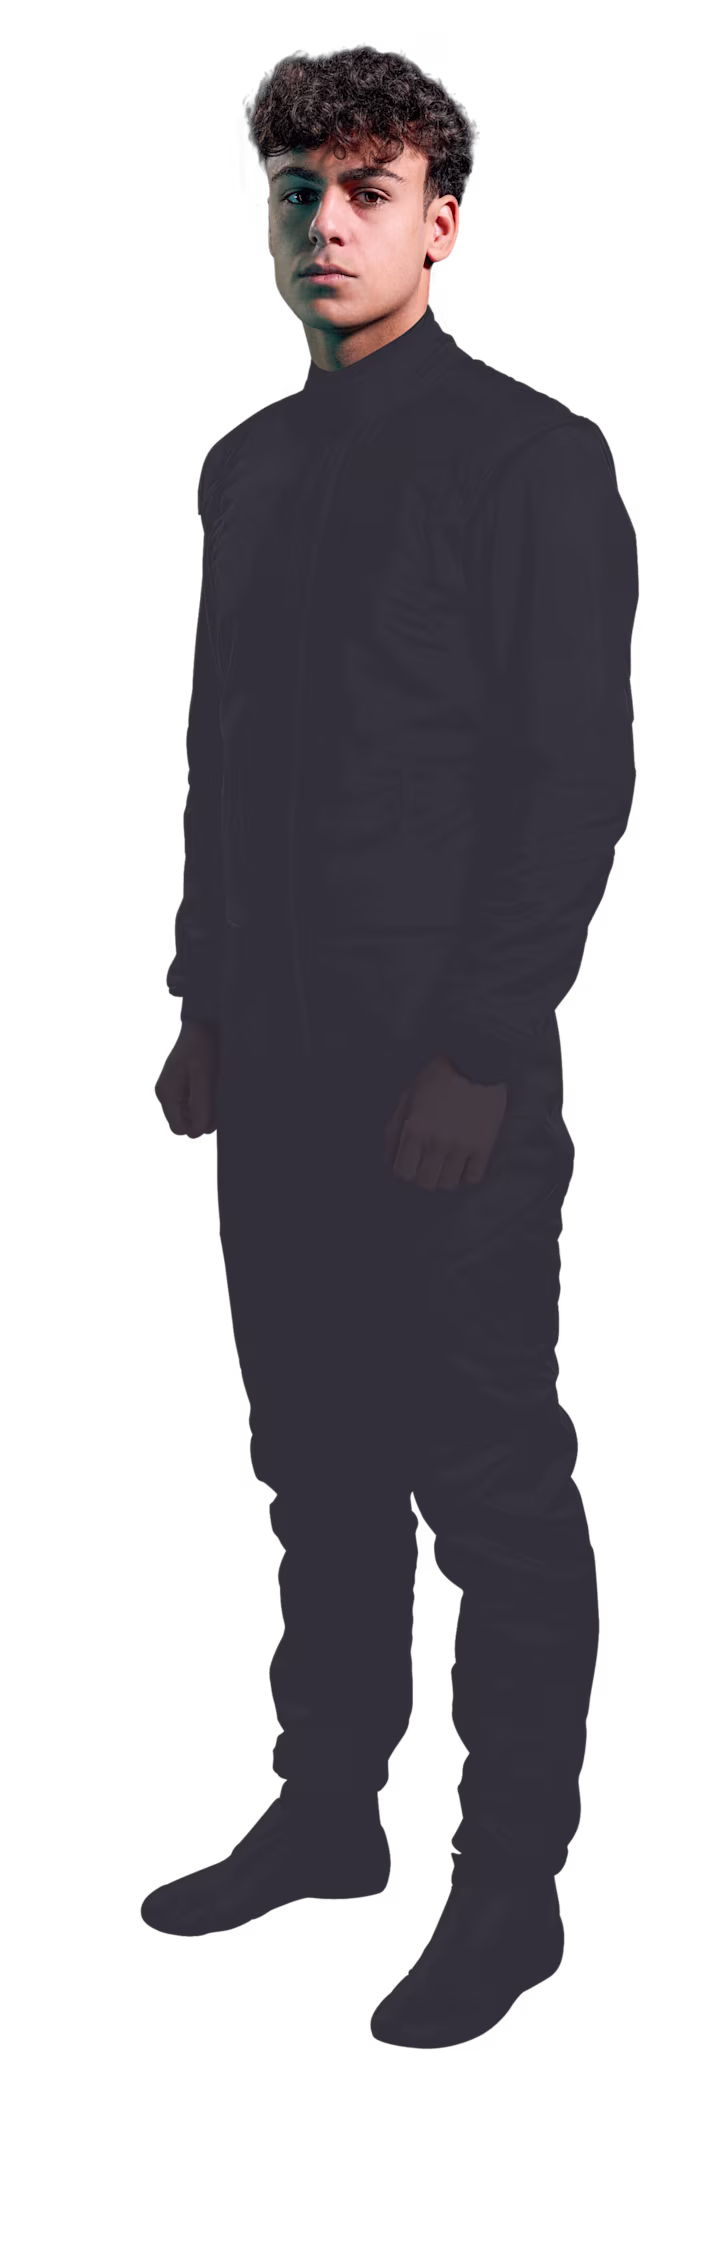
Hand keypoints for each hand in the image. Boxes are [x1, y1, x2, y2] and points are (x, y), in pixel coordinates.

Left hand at [382, 1055, 506, 1189]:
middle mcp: (437, 1141)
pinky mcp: (483, 1145)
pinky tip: (464, 1163)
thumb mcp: (411, 1094)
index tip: (410, 1163)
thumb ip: (397, 1124)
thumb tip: (390, 1153)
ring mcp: (461, 1145)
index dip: (404, 1169)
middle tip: (428, 1164)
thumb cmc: (441, 1075)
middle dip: (423, 1175)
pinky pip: (473, 1177)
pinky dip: (466, 1174)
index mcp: (415, 1127)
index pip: (402, 1171)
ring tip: (446, 1164)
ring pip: (448, 1183)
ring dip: (445, 1176)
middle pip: (425, 1182)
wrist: (480, 1060)